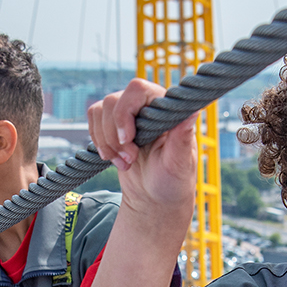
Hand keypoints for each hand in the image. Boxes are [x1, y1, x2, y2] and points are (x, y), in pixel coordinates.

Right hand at [88, 78, 197, 228]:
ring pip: (99, 111)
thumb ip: (183, 138)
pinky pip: (93, 120)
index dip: (125, 114)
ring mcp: (128, 113)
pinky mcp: (112, 124)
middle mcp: (146, 104)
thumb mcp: (179, 163)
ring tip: (125, 162)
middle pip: (113, 101)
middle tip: (130, 159)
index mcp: (167, 107)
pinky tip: (114, 158)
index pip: (137, 89)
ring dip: (106, 142)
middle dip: (114, 136)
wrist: (154, 197)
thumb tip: (193, 111)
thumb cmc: (173, 181)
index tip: (128, 141)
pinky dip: (99, 142)